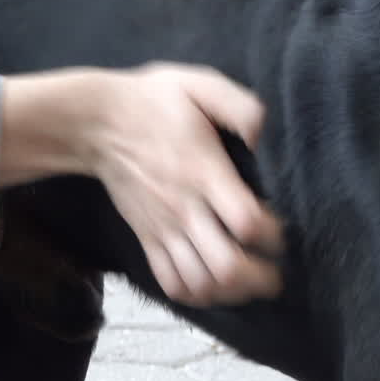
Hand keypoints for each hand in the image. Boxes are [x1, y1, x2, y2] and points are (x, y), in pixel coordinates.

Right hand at [0, 63, 284, 306]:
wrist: (98, 122)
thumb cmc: (154, 101)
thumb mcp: (199, 85)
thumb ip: (240, 107)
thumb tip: (262, 135)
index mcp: (203, 173)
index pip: (245, 222)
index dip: (272, 235)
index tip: (281, 230)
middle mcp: (185, 208)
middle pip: (226, 266)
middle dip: (258, 278)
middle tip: (275, 274)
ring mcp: (163, 228)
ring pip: (200, 282)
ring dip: (231, 292)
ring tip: (249, 285)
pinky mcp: (147, 238)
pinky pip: (171, 283)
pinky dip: (196, 294)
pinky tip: (213, 287)